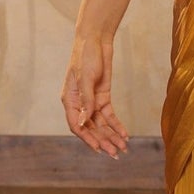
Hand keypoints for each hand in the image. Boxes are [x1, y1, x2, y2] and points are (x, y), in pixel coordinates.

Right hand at [60, 32, 129, 157]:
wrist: (96, 40)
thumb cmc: (86, 56)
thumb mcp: (86, 78)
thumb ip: (86, 101)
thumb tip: (83, 123)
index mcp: (69, 100)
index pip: (77, 125)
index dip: (88, 138)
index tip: (99, 149)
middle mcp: (80, 104)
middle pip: (91, 128)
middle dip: (103, 141)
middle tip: (115, 154)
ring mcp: (92, 101)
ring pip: (101, 124)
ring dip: (111, 136)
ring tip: (122, 148)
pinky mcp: (102, 96)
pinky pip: (109, 115)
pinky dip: (116, 125)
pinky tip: (124, 134)